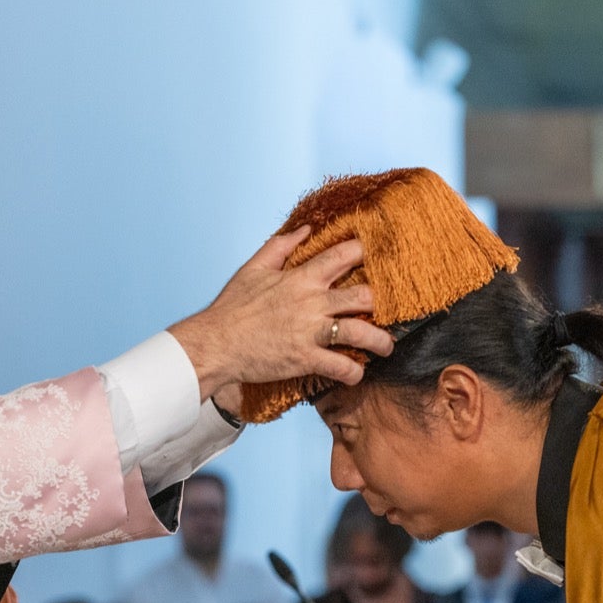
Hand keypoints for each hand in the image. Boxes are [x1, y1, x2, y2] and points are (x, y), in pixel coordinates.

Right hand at [168, 228, 394, 399]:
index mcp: (300, 278)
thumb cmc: (233, 307)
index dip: (365, 252)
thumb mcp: (254, 268)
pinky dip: (354, 372)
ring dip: (380, 341)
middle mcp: (311, 302)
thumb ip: (281, 246)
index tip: (377, 257)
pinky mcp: (304, 359)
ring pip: (360, 333)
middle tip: (386, 310)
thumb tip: (306, 228)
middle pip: (363, 296)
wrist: (216, 344)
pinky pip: (340, 366)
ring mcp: (310, 332)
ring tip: (387, 347)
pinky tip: (357, 373)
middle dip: (381, 303)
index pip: (343, 255)